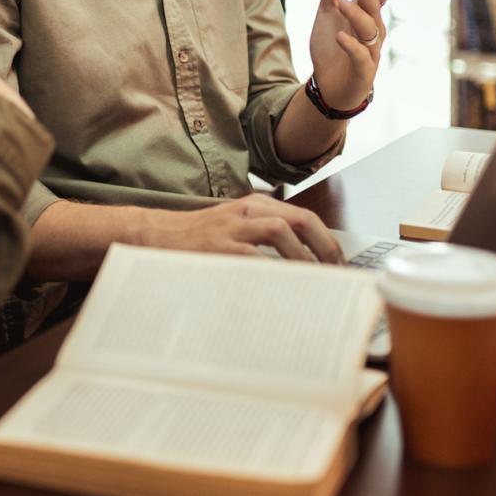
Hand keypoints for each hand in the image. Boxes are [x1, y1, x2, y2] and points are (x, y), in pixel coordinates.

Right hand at [137, 196, 343, 263]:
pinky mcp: (218, 246)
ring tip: (316, 281)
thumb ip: (264, 240)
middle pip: (299, 218)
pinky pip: (254, 257)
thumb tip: (304, 268)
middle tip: (338, 274)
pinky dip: (273, 272)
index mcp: (254, 205)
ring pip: (281, 231)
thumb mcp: (234, 229)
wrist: (154, 236)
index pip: (302, 217)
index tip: (340, 265)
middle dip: (324, 246)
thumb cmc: (196, 240)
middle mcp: (247, 210)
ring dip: (304, 256)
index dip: (327, 241)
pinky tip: (284, 290)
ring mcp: (232, 226)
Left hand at [309, 0, 395, 112]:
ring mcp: (370, 53)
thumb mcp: (328, 13)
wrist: (330, 85)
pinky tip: (340, 37)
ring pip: (369, 32)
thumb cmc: (335, 46)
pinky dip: (352, 47)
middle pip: (374, 10)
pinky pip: (361, 58)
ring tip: (340, 3)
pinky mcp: (362, 72)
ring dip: (356, 16)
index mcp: (366, 16)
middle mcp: (373, 33)